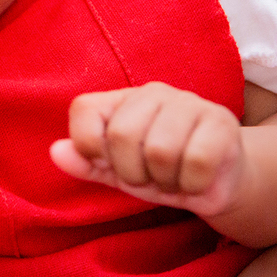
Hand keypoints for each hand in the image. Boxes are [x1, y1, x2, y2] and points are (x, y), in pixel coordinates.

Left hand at [50, 81, 244, 216]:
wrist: (217, 181)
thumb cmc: (159, 172)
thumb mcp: (117, 172)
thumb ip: (85, 163)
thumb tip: (55, 152)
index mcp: (121, 99)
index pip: (84, 109)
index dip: (88, 146)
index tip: (108, 164)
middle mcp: (154, 92)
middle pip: (121, 135)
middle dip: (132, 173)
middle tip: (148, 177)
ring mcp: (190, 103)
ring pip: (160, 150)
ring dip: (165, 181)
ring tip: (173, 177)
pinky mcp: (222, 122)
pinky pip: (197, 161)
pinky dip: (192, 184)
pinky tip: (196, 179)